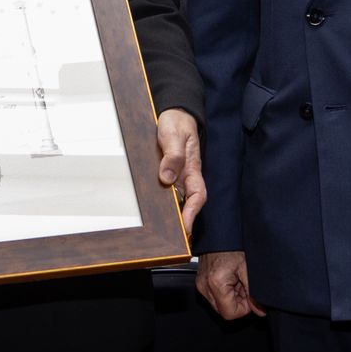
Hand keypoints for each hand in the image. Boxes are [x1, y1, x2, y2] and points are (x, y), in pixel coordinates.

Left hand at [155, 108, 206, 236]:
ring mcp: (177, 176)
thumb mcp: (173, 136)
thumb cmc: (177, 123)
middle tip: (174, 238)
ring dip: (172, 214)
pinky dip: (163, 202)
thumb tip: (166, 178)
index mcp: (193, 169)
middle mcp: (186, 176)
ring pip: (176, 199)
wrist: (174, 113)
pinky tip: (153, 210)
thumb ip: (172, 156)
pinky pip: (167, 190)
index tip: (186, 228)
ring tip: (163, 231)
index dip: (192, 213)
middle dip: (183, 222)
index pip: (197, 196)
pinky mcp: (168, 173)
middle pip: (187, 203)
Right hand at [196, 249, 263, 320]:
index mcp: (216, 283)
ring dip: (231, 297)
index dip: (243, 309)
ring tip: (237, 280)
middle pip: (223, 311)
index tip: (249, 297)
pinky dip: (225, 291)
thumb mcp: (248, 269)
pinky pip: (214, 295)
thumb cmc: (233, 244)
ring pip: (219, 304)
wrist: (220, 231)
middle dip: (237, 302)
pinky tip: (231, 278)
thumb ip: (254, 293)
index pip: (229, 313)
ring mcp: (200, 284)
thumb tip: (260, 311)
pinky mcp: (200, 281)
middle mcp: (204, 285)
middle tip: (244, 285)